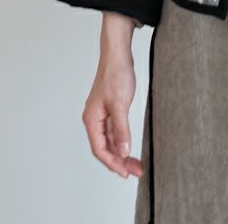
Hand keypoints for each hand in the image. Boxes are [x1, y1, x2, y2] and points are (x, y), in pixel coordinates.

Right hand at [81, 12, 142, 179]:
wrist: (118, 54)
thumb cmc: (115, 74)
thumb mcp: (120, 104)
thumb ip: (121, 129)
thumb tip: (122, 151)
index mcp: (92, 120)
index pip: (100, 149)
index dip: (112, 163)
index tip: (125, 173)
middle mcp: (94, 119)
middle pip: (105, 148)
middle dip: (119, 161)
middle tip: (135, 171)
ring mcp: (102, 115)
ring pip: (110, 141)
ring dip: (122, 153)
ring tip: (135, 163)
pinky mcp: (110, 109)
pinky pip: (114, 131)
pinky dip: (122, 140)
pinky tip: (130, 146)